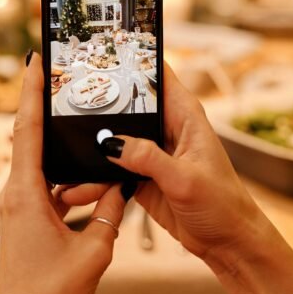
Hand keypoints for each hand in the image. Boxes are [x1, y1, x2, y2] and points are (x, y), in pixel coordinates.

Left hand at [0, 53, 127, 293]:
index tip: (34, 60)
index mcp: (25, 194)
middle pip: (26, 136)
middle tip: (55, 71)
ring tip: (68, 109)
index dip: (31, 92)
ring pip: (34, 158)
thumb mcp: (94, 249)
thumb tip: (120, 182)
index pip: (27, 130)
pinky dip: (57, 165)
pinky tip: (77, 162)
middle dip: (39, 102)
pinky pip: (41, 180)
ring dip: (49, 134)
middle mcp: (15, 194)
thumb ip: (110, 212)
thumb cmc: (52, 293)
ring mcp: (17, 206)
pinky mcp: (24, 218)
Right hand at [61, 63, 292, 293]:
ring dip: (92, 152)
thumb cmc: (222, 204)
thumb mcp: (185, 179)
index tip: (103, 51)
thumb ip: (148, 158)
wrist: (227, 243)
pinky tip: (77, 188)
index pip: (158, 75)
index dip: (134, 59)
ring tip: (66, 163)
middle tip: (65, 104)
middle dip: (99, 106)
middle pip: (127, 106)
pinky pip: (111, 171)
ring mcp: (152, 153)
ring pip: (114, 142)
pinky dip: (95, 179)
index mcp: (185, 116)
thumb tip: (111, 144)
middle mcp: (166, 129)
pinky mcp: (142, 177)